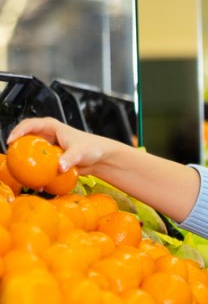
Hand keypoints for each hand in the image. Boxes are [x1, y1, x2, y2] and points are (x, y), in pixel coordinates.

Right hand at [8, 117, 126, 175]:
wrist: (100, 157)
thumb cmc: (92, 148)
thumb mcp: (80, 152)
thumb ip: (69, 159)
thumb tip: (60, 167)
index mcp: (52, 126)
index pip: (30, 124)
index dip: (18, 131)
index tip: (12, 141)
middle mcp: (47, 134)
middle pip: (26, 137)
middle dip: (17, 146)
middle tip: (11, 156)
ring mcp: (48, 146)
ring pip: (31, 150)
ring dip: (25, 159)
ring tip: (19, 169)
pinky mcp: (51, 157)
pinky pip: (40, 162)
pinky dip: (36, 169)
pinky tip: (35, 179)